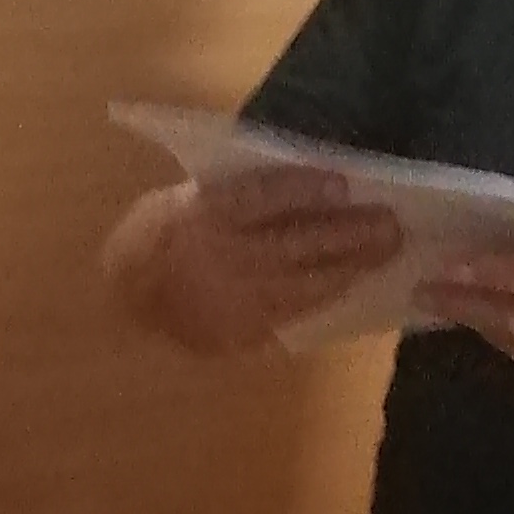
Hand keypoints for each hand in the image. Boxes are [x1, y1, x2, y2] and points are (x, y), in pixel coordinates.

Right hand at [105, 168, 404, 355]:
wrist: (123, 297)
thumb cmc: (157, 232)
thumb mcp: (182, 197)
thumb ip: (233, 193)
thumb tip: (301, 184)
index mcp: (199, 216)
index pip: (259, 198)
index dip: (303, 190)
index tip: (344, 182)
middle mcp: (219, 259)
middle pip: (293, 244)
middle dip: (346, 234)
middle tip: (390, 223)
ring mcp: (231, 300)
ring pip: (301, 283)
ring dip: (348, 267)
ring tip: (385, 252)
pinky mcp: (240, 332)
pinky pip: (293, 311)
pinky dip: (325, 294)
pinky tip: (352, 281)